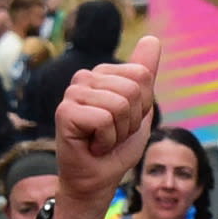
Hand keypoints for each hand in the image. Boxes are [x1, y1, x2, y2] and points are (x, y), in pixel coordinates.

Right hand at [55, 36, 160, 212]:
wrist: (98, 179)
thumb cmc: (117, 147)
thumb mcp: (140, 109)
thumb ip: (145, 75)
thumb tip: (151, 39)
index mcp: (103, 73)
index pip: (142, 75)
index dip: (143, 106)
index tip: (125, 122)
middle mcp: (85, 77)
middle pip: (133, 89)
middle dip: (131, 121)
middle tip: (113, 134)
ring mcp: (73, 93)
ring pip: (119, 105)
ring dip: (118, 133)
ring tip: (102, 140)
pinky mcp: (65, 112)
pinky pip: (104, 119)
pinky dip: (106, 140)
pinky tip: (92, 146)